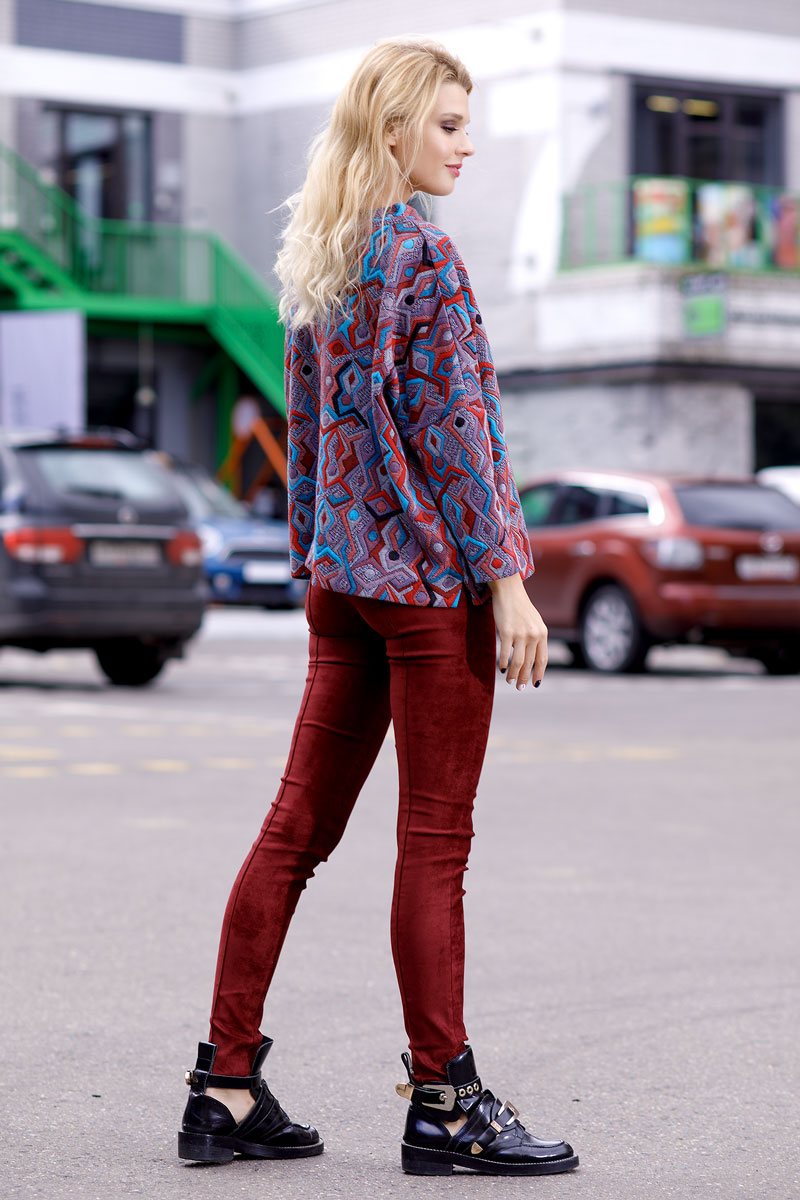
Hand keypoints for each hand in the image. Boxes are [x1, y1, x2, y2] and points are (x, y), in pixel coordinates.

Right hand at [488, 573, 547, 690]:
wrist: (508, 590)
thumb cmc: (520, 606)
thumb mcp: (534, 621)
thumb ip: (535, 638)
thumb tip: (529, 657)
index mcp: (542, 633)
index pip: (542, 659)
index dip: (538, 673)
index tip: (535, 684)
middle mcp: (534, 635)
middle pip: (530, 663)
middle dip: (524, 678)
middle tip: (520, 688)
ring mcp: (520, 634)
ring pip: (518, 662)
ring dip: (514, 674)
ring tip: (509, 681)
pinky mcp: (506, 632)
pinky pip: (506, 653)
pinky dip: (504, 664)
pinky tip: (502, 669)